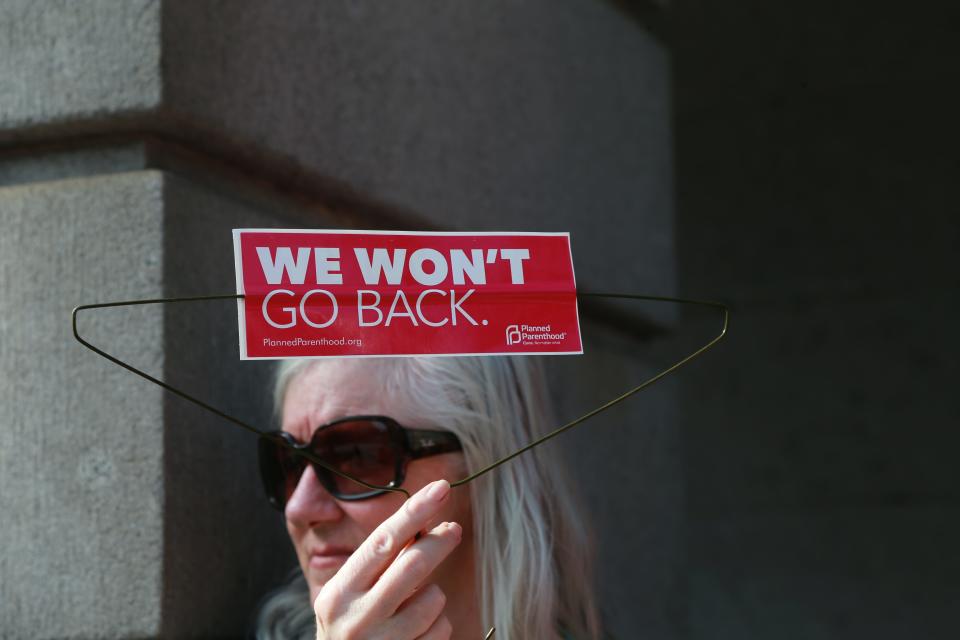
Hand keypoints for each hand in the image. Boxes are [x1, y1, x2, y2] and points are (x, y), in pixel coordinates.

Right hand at [314, 479, 461, 638]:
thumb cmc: (352, 627)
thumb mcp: (352, 595)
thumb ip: (383, 562)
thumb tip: (426, 523)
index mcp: (340, 592)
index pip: (382, 541)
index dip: (414, 511)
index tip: (441, 488)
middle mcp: (356, 618)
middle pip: (412, 565)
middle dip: (438, 542)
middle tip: (453, 529)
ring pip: (432, 599)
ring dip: (433, 596)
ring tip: (414, 606)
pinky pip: (441, 629)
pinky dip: (438, 625)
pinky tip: (417, 632)